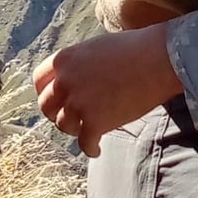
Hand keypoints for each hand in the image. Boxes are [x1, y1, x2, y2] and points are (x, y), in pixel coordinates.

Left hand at [33, 23, 182, 157]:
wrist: (158, 59)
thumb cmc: (133, 49)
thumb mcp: (94, 48)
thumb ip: (77, 65)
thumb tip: (72, 80)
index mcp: (63, 60)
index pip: (39, 81)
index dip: (47, 92)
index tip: (57, 100)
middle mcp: (65, 82)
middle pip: (46, 106)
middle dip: (58, 113)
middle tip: (72, 117)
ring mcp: (78, 103)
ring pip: (63, 126)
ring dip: (75, 129)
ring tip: (88, 129)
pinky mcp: (95, 123)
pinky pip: (84, 144)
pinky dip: (90, 148)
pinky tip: (96, 149)